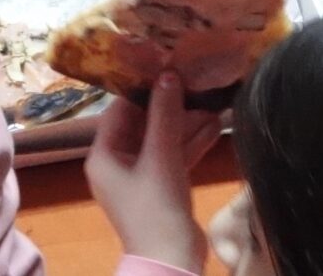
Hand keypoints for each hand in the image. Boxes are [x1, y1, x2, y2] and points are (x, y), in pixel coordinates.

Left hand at [86, 74, 223, 273]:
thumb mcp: (161, 156)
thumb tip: (168, 75)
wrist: (171, 261)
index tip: (167, 65)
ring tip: (214, 99)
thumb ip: (165, 115)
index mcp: (104, 154)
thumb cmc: (156, 207)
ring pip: (163, 139)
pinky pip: (175, 156)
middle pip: (144, 123)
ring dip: (187, 123)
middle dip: (171, 105)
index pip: (120, 109)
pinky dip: (192, 142)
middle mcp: (118, 162)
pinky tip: (218, 124)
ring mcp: (141, 176)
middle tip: (196, 81)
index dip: (143, 88)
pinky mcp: (163, 187)